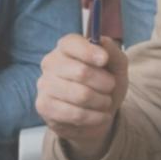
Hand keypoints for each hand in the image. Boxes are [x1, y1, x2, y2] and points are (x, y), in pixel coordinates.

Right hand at [35, 33, 128, 159]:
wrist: (93, 115)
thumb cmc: (103, 84)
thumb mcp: (116, 67)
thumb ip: (113, 52)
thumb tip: (102, 42)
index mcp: (66, 47)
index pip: (71, 43)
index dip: (89, 51)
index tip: (104, 60)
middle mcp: (51, 62)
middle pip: (81, 72)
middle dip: (105, 83)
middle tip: (110, 87)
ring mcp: (45, 84)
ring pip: (81, 95)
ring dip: (101, 101)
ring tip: (106, 102)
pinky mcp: (44, 106)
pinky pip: (75, 114)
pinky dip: (95, 117)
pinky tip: (100, 116)